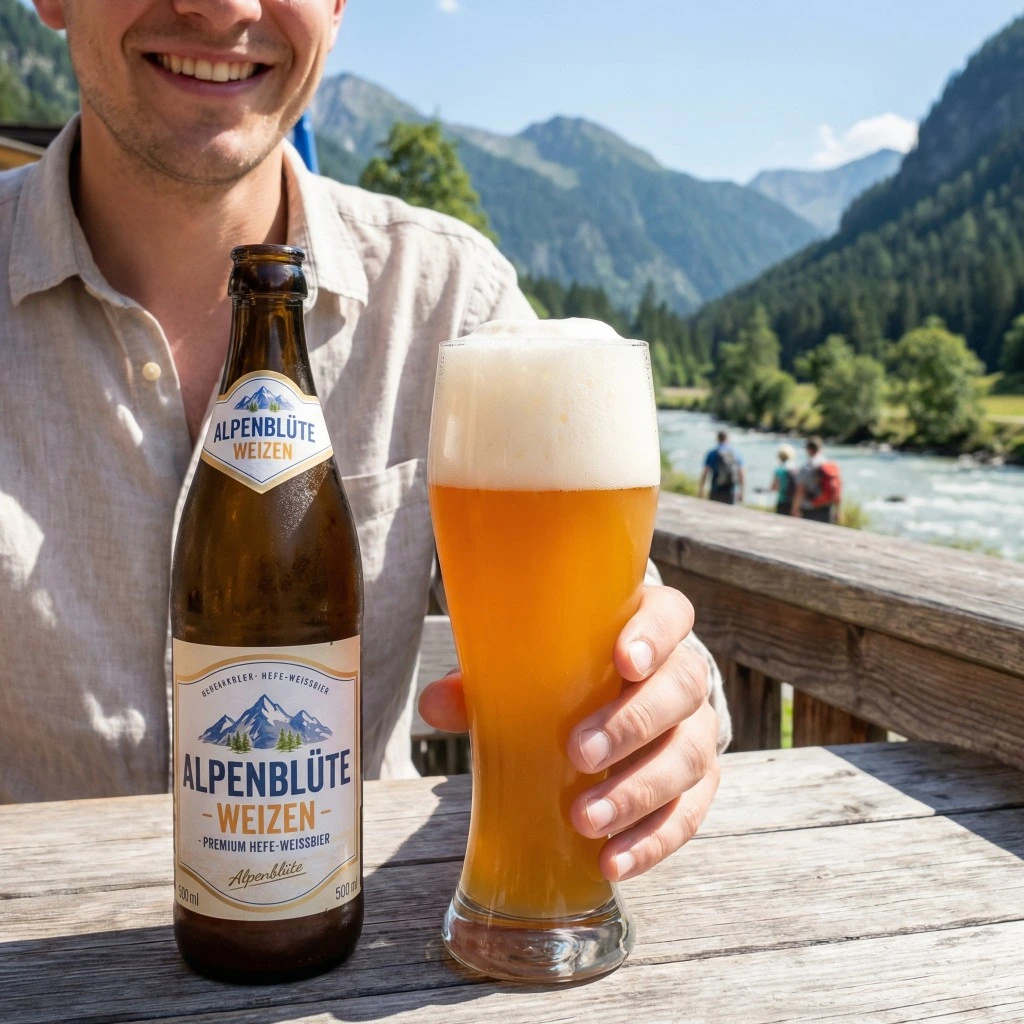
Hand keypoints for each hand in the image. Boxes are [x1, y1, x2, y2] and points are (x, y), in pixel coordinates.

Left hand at [418, 585, 720, 882]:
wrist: (604, 710)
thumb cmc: (561, 677)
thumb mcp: (527, 668)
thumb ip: (483, 682)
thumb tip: (434, 704)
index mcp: (647, 627)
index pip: (670, 615)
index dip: (654, 635)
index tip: (624, 660)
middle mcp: (682, 675)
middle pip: (681, 688)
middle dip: (633, 722)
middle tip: (580, 752)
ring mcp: (695, 731)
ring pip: (689, 756)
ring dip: (638, 792)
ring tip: (586, 821)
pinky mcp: (697, 785)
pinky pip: (688, 813)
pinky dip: (652, 841)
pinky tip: (614, 862)